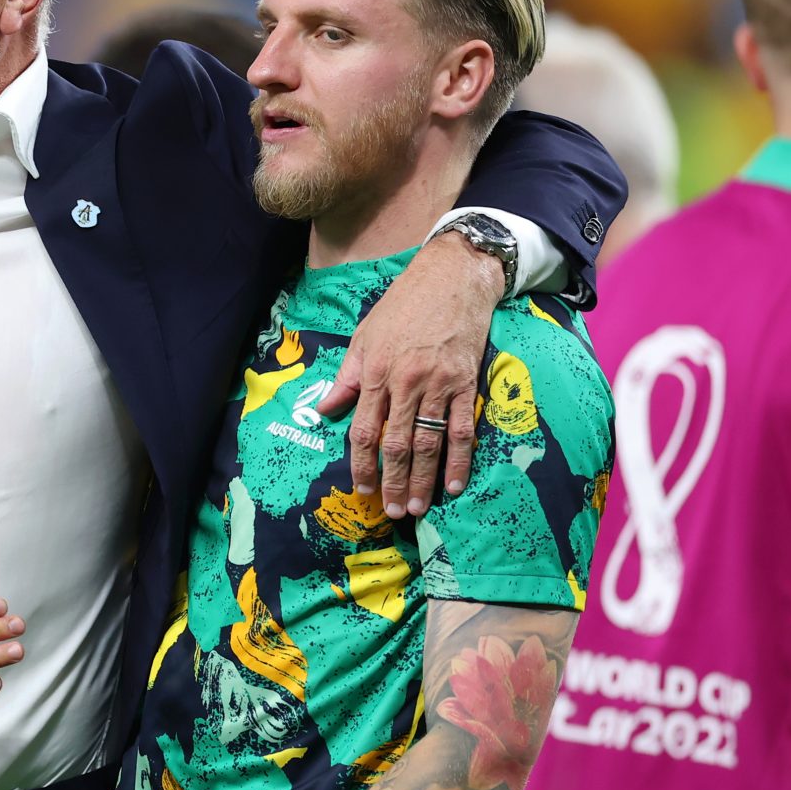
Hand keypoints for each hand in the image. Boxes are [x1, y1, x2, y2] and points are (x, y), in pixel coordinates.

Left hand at [314, 231, 503, 516]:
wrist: (451, 277)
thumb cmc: (402, 305)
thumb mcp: (364, 336)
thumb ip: (347, 377)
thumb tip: (324, 411)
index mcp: (375, 373)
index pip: (364, 431)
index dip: (362, 466)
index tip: (363, 490)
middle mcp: (405, 383)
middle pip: (397, 445)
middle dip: (394, 482)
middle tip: (394, 512)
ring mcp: (437, 384)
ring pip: (428, 443)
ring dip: (424, 480)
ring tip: (419, 507)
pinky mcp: (465, 382)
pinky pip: (462, 429)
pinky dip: (459, 459)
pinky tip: (454, 484)